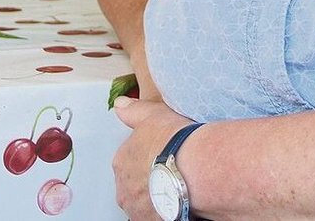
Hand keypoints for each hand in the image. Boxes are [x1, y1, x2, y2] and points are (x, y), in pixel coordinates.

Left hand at [112, 96, 194, 220]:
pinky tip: (183, 203)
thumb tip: (120, 105)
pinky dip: (169, 211)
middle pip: (135, 186)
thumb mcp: (152, 115)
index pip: (130, 162)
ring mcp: (138, 208)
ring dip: (158, 198)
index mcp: (122, 162)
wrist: (195, 169)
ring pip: (146, 204)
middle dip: (150, 181)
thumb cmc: (175, 143)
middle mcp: (125, 188)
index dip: (148, 159)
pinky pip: (159, 217)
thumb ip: (133, 112)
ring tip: (179, 189)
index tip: (163, 156)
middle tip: (172, 173)